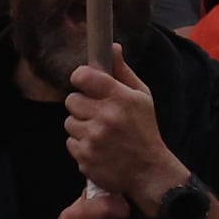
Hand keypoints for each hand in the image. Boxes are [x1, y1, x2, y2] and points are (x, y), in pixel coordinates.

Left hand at [63, 60, 177, 204]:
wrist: (148, 172)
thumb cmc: (145, 130)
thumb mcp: (142, 97)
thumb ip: (123, 72)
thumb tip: (112, 46)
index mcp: (121, 98)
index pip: (83, 77)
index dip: (81, 79)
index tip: (86, 84)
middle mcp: (106, 117)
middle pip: (71, 100)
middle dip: (82, 105)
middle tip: (97, 113)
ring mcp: (94, 139)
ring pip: (69, 122)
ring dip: (80, 126)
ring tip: (99, 132)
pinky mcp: (85, 157)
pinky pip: (70, 142)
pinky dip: (81, 145)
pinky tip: (97, 147)